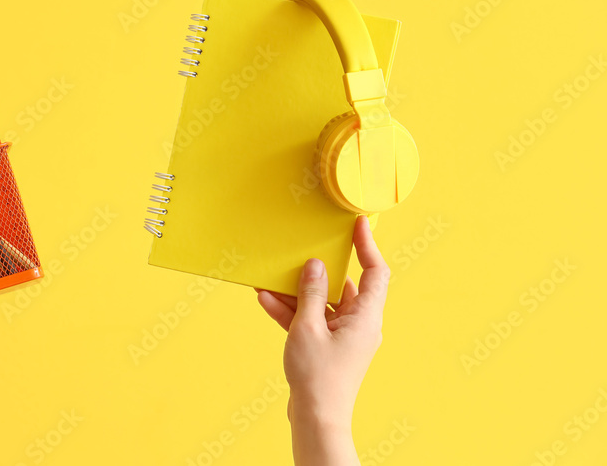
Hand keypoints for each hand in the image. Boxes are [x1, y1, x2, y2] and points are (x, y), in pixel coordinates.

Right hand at [256, 215, 389, 465]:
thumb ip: (311, 293)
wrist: (316, 419)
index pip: (376, 272)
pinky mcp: (328, 347)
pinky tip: (267, 300)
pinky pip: (311, 320)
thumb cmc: (318, 378)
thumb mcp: (308, 328)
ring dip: (297, 293)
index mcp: (366, 318)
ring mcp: (344, 337)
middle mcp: (360, 325)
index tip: (360, 225)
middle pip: (345, 286)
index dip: (369, 246)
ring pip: (323, 304)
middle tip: (304, 250)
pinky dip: (292, 311)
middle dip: (318, 271)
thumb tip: (315, 266)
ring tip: (271, 279)